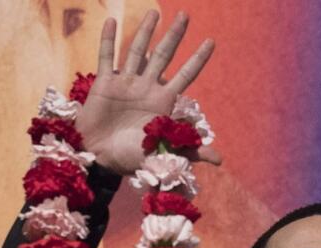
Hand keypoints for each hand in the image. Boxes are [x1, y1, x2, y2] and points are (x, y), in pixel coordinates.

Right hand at [74, 10, 220, 174]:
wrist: (100, 159)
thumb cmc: (132, 159)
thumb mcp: (164, 155)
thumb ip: (190, 151)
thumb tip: (220, 160)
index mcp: (163, 102)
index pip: (185, 75)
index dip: (198, 59)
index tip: (211, 41)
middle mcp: (147, 88)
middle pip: (164, 55)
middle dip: (175, 36)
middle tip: (185, 14)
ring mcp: (126, 83)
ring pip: (137, 51)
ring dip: (145, 31)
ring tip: (154, 12)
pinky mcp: (104, 84)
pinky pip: (106, 58)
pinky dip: (108, 40)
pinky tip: (112, 22)